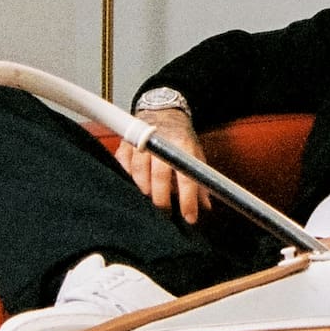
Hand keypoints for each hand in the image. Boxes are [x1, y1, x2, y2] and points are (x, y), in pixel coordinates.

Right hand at [115, 108, 211, 224]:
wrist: (163, 112)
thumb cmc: (180, 139)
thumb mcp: (195, 155)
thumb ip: (200, 180)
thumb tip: (206, 206)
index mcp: (183, 146)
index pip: (186, 177)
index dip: (188, 200)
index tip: (190, 218)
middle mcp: (162, 143)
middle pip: (159, 176)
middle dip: (162, 199)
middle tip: (166, 212)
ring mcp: (141, 142)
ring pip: (139, 172)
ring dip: (145, 189)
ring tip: (150, 199)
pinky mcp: (126, 144)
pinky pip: (123, 165)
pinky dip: (129, 177)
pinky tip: (135, 185)